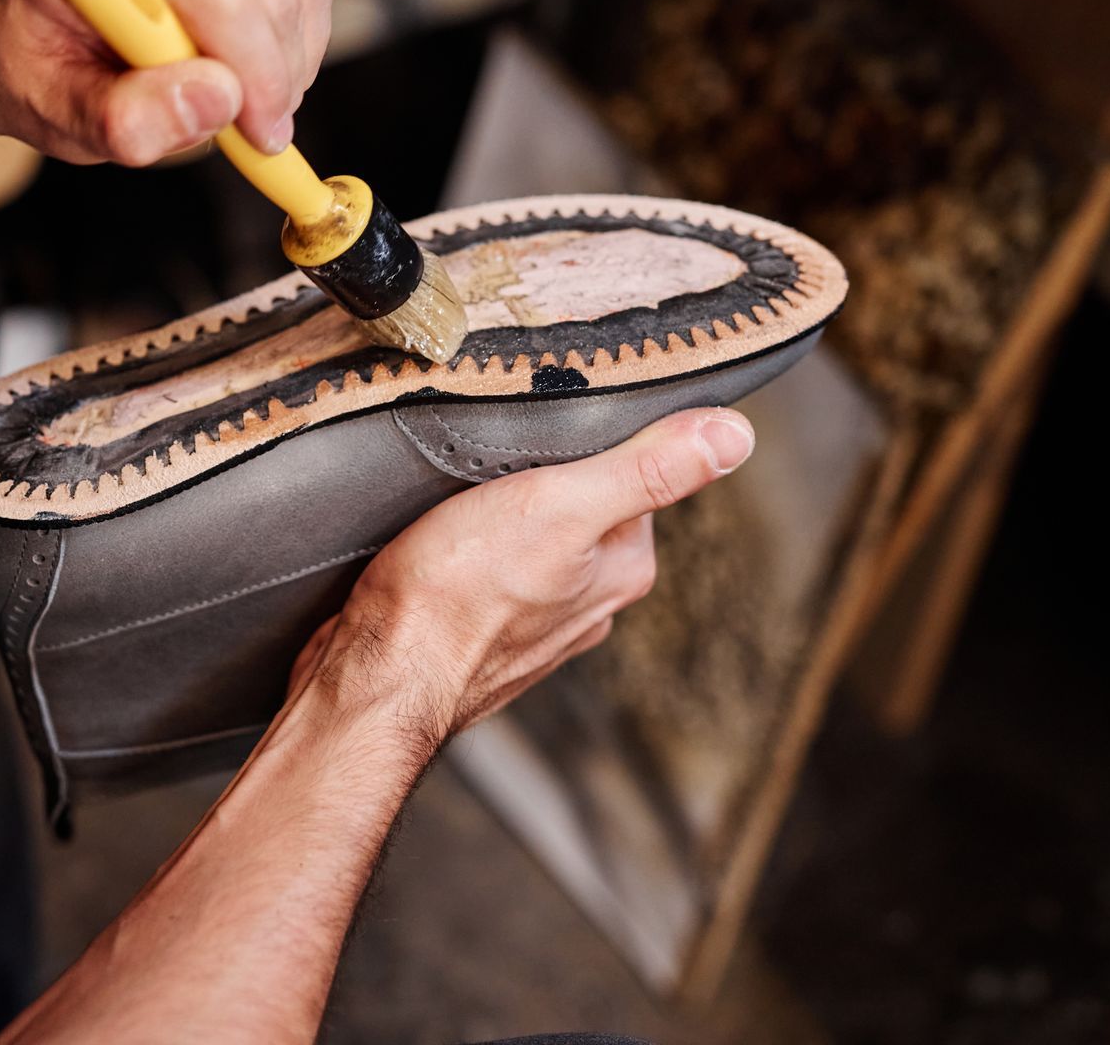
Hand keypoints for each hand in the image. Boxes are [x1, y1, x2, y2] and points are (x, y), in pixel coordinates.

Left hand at [0, 0, 337, 165]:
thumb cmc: (11, 59)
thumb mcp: (52, 115)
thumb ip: (128, 119)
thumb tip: (218, 102)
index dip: (260, 77)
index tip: (260, 137)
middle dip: (280, 71)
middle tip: (252, 127)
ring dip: (289, 50)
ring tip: (238, 93)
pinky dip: (285, 21)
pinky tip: (235, 53)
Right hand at [291, 408, 756, 743]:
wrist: (375, 680)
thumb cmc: (455, 597)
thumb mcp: (559, 506)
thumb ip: (647, 469)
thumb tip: (735, 436)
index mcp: (622, 569)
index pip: (634, 476)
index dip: (588, 442)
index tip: (544, 427)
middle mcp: (588, 604)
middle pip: (581, 510)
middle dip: (541, 480)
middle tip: (492, 462)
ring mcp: (533, 626)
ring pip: (531, 545)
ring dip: (500, 519)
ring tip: (457, 503)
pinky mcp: (478, 636)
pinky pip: (487, 576)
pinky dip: (467, 555)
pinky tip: (437, 548)